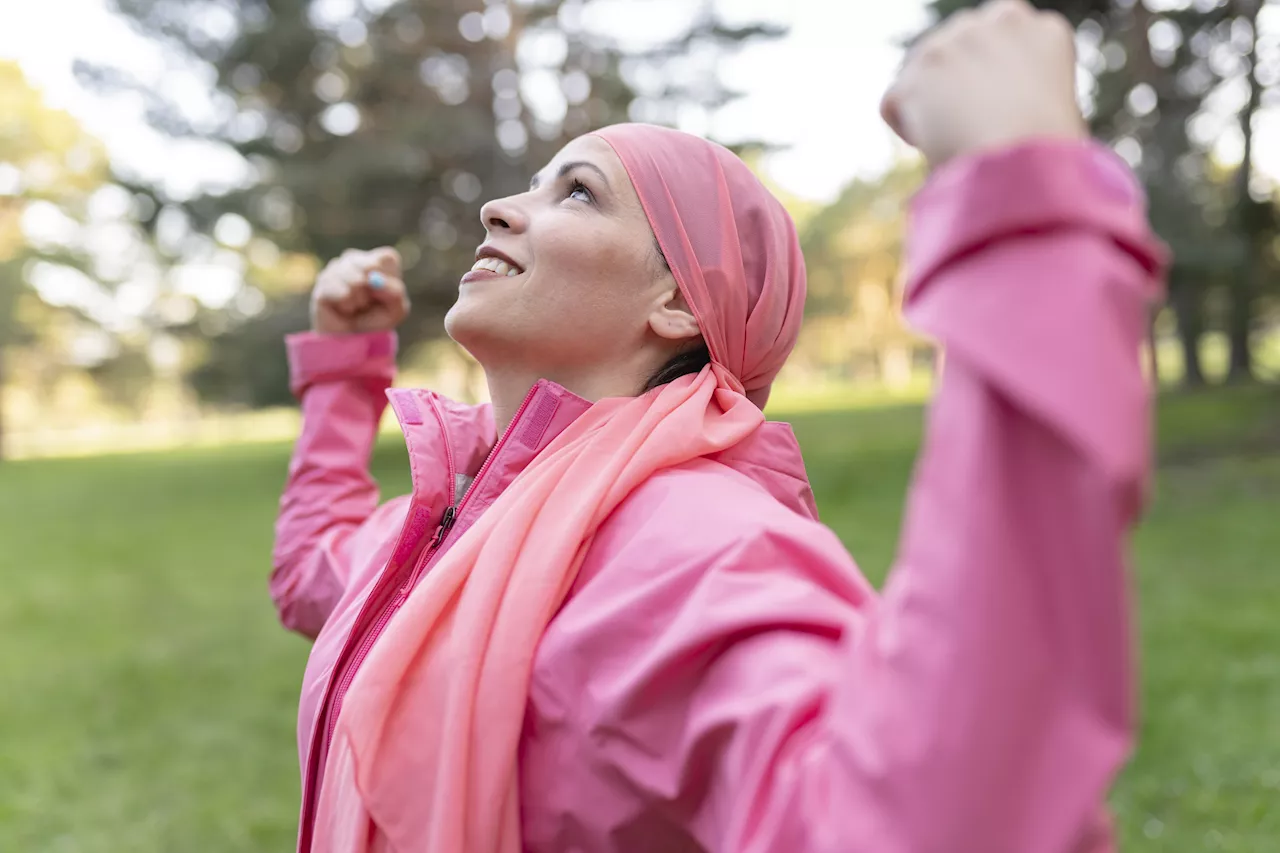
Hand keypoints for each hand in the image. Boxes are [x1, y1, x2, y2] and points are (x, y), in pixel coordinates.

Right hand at [310, 246, 409, 334]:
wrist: (350, 339)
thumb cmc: (375, 320)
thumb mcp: (395, 311)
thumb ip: (396, 293)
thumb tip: (375, 280)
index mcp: (378, 263)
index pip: (386, 257)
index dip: (387, 276)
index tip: (383, 293)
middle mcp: (356, 260)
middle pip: (367, 264)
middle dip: (370, 290)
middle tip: (367, 303)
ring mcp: (336, 269)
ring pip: (351, 276)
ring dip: (357, 299)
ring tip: (356, 307)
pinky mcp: (323, 282)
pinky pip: (334, 287)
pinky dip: (343, 303)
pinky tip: (343, 309)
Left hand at [881, 0, 1085, 168]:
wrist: (1024, 167)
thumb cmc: (1049, 160)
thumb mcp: (1055, 110)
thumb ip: (1024, 89)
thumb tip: (994, 107)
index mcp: (1043, 30)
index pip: (1003, 37)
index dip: (995, 79)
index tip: (1001, 110)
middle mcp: (998, 22)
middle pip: (957, 46)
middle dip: (955, 80)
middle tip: (968, 126)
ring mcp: (953, 41)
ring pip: (922, 72)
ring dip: (930, 104)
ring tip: (957, 139)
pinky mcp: (915, 71)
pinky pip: (894, 102)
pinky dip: (907, 129)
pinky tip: (934, 147)